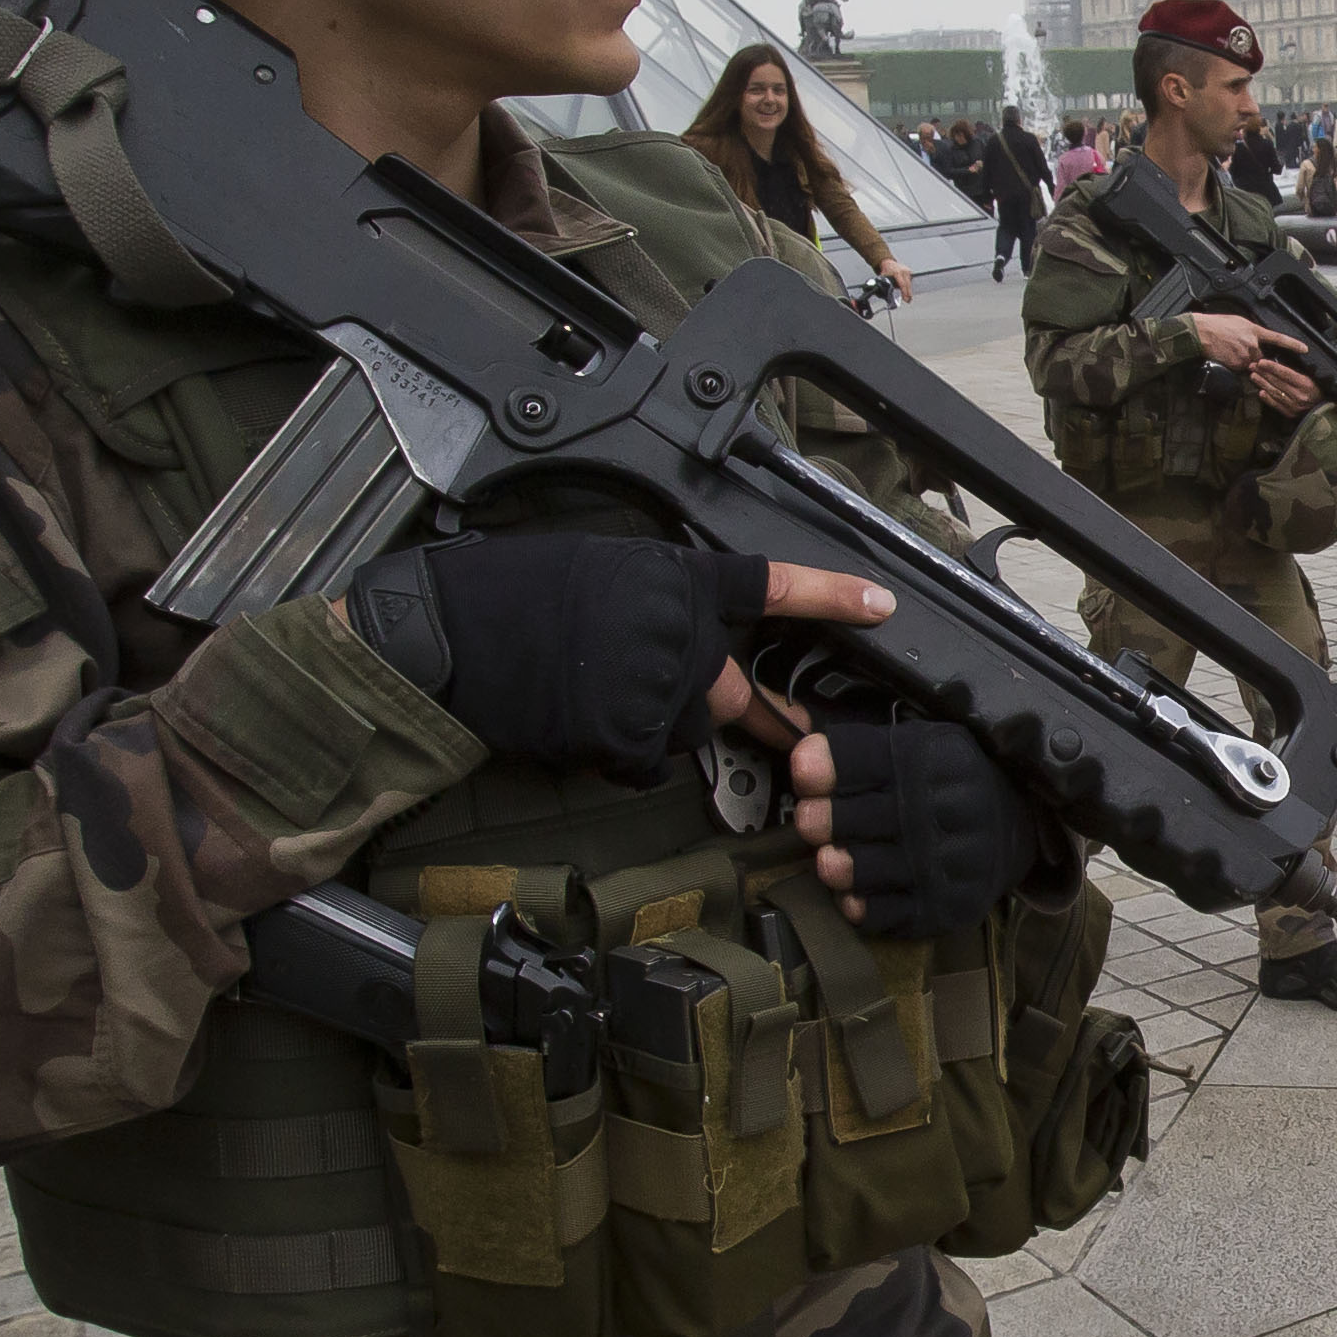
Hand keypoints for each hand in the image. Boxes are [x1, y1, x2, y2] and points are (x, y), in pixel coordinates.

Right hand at [340, 533, 890, 784]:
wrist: (453, 636)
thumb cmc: (512, 596)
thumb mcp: (604, 574)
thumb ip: (664, 605)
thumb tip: (691, 633)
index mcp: (680, 582)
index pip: (774, 586)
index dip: (831, 596)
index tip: (882, 603)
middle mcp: (686, 636)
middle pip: (735, 696)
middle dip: (726, 715)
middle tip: (709, 716)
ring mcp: (665, 691)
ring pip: (688, 732)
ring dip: (652, 730)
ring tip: (587, 699)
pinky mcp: (635, 736)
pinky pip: (647, 762)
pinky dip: (619, 756)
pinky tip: (578, 726)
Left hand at [788, 717, 1044, 939]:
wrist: (1016, 829)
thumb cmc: (948, 783)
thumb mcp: (919, 746)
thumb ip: (860, 748)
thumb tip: (795, 743)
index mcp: (938, 760)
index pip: (871, 759)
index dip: (829, 766)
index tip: (803, 770)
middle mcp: (949, 810)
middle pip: (866, 816)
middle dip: (824, 819)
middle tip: (808, 820)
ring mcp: (950, 864)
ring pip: (871, 869)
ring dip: (836, 866)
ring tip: (826, 860)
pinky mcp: (947, 907)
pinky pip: (888, 914)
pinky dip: (860, 905)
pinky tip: (851, 895)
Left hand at [886, 262, 916, 303]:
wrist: (889, 262)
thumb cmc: (886, 270)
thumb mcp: (883, 277)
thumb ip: (885, 284)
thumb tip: (885, 291)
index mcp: (897, 272)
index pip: (902, 284)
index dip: (904, 292)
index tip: (905, 298)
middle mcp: (904, 271)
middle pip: (908, 284)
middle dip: (908, 293)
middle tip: (908, 300)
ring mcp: (907, 271)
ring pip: (909, 283)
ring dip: (909, 290)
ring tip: (908, 298)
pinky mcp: (909, 271)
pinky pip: (910, 280)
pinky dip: (908, 286)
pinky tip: (908, 291)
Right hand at [1193, 310, 1307, 373]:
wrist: (1203, 332)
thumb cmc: (1218, 325)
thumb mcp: (1239, 322)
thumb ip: (1251, 330)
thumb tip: (1257, 336)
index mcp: (1255, 330)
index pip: (1278, 338)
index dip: (1293, 344)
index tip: (1305, 349)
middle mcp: (1253, 343)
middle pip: (1262, 357)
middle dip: (1255, 357)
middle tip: (1239, 348)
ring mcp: (1245, 355)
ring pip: (1251, 364)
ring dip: (1245, 361)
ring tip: (1230, 350)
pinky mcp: (1237, 364)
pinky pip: (1241, 368)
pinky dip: (1236, 365)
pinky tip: (1227, 356)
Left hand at [1244, 351, 1319, 416]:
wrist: (1325, 409)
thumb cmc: (1319, 389)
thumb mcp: (1312, 376)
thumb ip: (1297, 370)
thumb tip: (1280, 360)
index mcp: (1306, 384)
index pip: (1285, 373)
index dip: (1272, 367)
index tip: (1261, 361)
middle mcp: (1299, 395)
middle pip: (1277, 382)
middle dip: (1263, 373)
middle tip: (1252, 366)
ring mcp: (1294, 406)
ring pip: (1275, 392)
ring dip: (1262, 384)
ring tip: (1253, 376)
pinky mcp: (1291, 414)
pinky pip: (1276, 405)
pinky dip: (1267, 399)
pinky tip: (1260, 392)